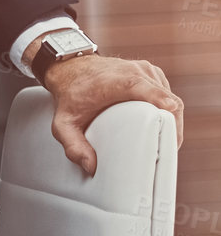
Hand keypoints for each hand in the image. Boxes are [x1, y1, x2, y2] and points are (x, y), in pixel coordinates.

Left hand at [42, 53, 182, 174]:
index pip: (139, 86)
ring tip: (164, 142)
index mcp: (113, 81)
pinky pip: (169, 95)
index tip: (170, 109)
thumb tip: (91, 166)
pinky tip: (161, 127)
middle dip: (171, 125)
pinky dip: (169, 112)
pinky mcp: (153, 73)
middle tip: (166, 151)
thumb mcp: (63, 124)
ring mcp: (146, 71)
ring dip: (172, 120)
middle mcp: (133, 71)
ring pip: (171, 98)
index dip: (157, 97)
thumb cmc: (70, 96)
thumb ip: (72, 145)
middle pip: (163, 98)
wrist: (71, 69)